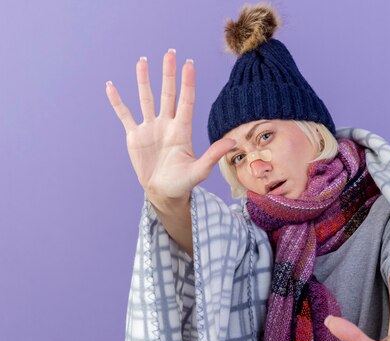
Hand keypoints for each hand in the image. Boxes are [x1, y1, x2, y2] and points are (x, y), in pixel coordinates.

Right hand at [105, 49, 234, 200]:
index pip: (186, 101)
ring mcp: (150, 128)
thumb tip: (233, 142)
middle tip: (170, 53)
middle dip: (169, 74)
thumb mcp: (199, 171)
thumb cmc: (183, 183)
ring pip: (146, 98)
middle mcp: (166, 124)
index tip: (189, 64)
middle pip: (168, 94)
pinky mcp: (135, 136)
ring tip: (142, 61)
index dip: (187, 83)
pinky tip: (111, 86)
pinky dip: (117, 101)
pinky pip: (125, 115)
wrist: (163, 192)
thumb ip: (213, 155)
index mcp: (182, 130)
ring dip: (144, 80)